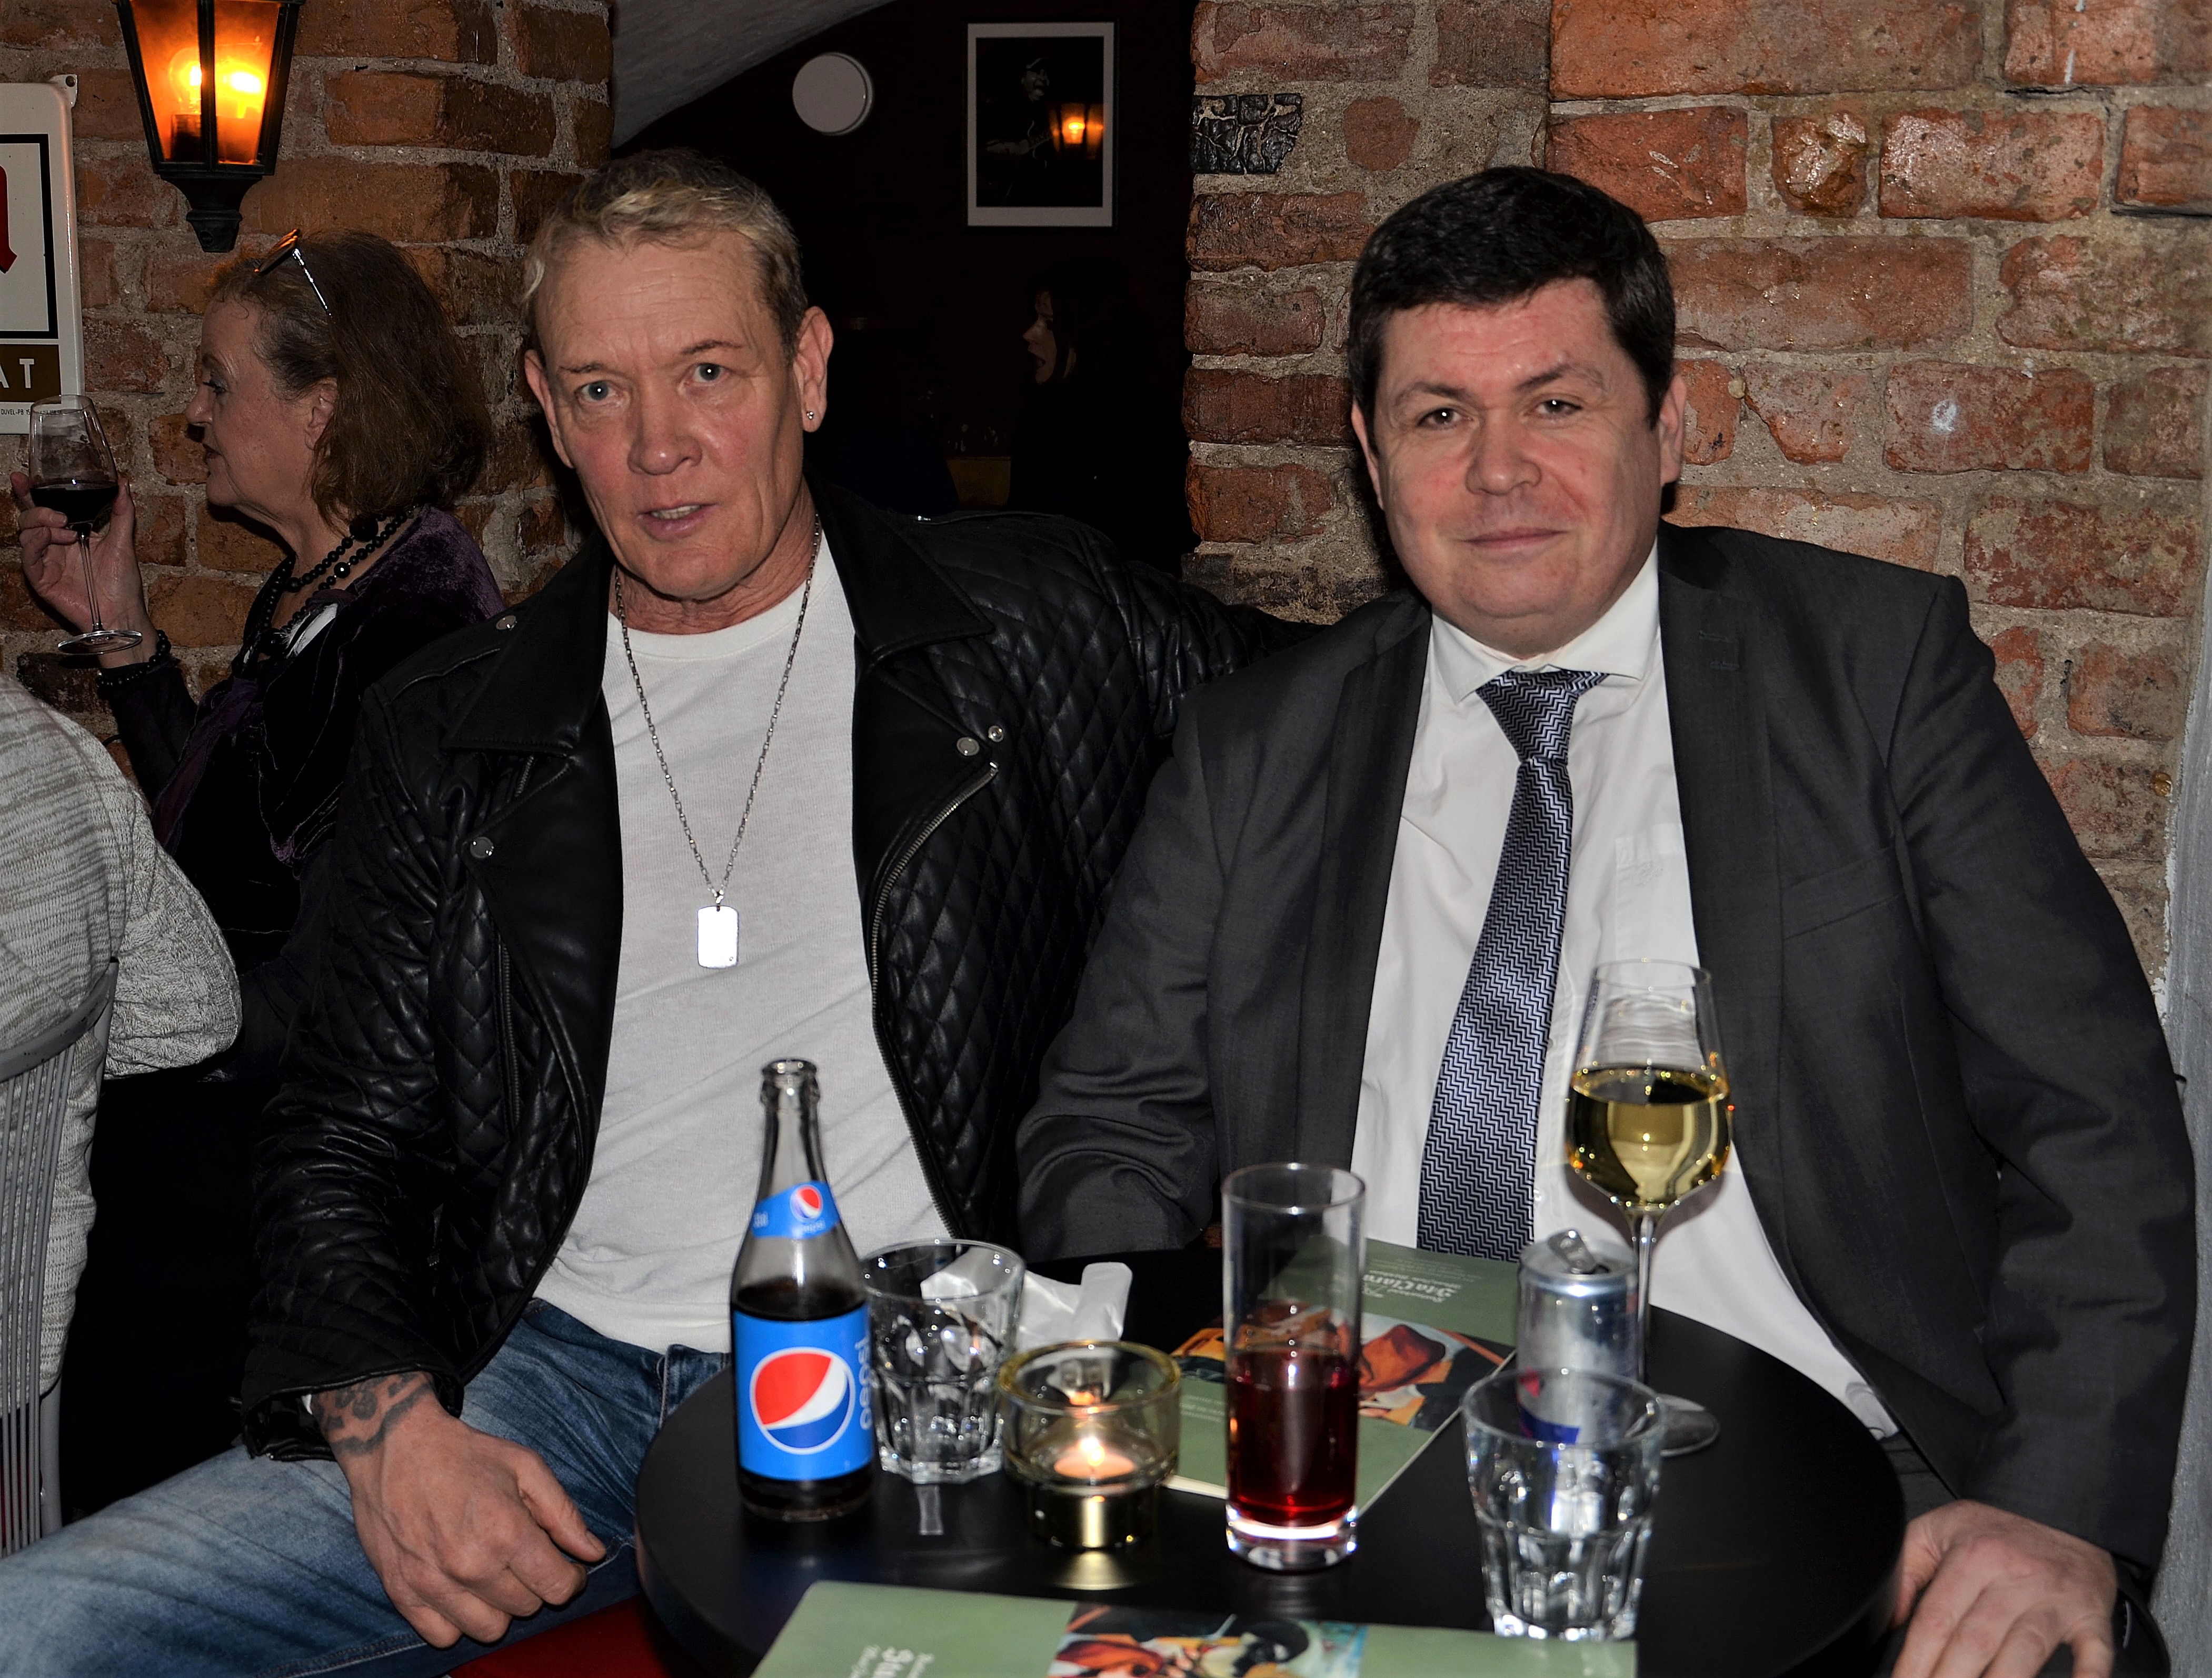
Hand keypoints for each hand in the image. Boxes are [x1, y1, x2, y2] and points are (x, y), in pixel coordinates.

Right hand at [10, 469, 154, 664]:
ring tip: (66, 531)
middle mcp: (55, 546)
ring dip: (42, 526)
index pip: (44, 509)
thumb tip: (123, 484)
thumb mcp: (123, 541)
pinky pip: (28, 557)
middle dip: (38, 510)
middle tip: (60, 515)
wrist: (122, 612)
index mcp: (70, 534)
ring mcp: (46, 562)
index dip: (30, 493)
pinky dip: (36, 543)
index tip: (23, 478)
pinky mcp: (41, 579)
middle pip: (29, 519)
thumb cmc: (123, 582)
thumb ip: (122, 512)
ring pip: (26, 534)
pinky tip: (52, 538)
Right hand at [315, 1371, 606, 1647]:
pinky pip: (444, 1636)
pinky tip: (463, 1591)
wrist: (395, 1447)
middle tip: (526, 1560)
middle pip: (526, 1608)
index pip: (557, 1587)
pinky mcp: (403, 1593)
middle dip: (536, 1585)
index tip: (567, 1568)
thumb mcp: (527, 1468)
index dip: (571, 1579)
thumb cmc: (465, 1454)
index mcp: (506, 1532)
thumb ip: (564, 1515)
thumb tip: (594, 1552)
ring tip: (495, 1575)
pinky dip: (458, 1621)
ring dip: (500, 1607)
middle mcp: (470, 1565)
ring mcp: (433, 1584)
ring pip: (489, 1629)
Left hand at [1892, 1500, 2116, 1677]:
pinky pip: (2094, 1652)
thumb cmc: (1994, 1528)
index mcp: (1972, 1558)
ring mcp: (2055, 1599)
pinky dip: (2088, 1677)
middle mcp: (2014, 1578)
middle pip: (1976, 1642)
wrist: (2058, 1505)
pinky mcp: (2091, 1615)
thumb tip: (1888, 1618)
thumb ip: (1907, 1571)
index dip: (1917, 1659)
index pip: (1937, 1620)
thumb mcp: (1938, 1530)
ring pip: (2025, 1651)